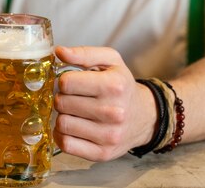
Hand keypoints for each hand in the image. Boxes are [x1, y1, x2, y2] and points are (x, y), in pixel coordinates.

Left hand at [53, 46, 156, 161]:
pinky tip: (72, 127)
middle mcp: (113, 112)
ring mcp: (108, 135)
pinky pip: (66, 145)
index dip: (64, 81)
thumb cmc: (121, 85)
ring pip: (62, 124)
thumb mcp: (109, 61)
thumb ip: (83, 53)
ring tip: (75, 112)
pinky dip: (62, 135)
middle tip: (73, 98)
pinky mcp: (102, 153)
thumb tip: (58, 51)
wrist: (145, 116)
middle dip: (62, 98)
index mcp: (114, 85)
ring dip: (63, 116)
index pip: (66, 82)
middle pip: (61, 103)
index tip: (72, 82)